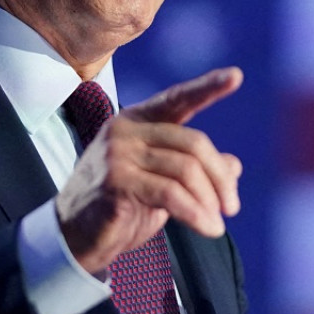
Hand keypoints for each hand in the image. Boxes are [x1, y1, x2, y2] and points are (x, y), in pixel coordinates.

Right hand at [56, 66, 243, 274]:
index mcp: (136, 121)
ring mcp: (118, 153)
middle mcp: (126, 129)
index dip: (207, 88)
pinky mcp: (116, 180)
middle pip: (193, 143)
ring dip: (209, 201)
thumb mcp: (162, 184)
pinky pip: (171, 194)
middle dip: (219, 178)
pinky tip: (207, 228)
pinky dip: (195, 213)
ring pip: (186, 170)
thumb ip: (192, 169)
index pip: (177, 99)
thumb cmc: (121, 207)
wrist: (77, 238)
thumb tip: (234, 165)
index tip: (236, 76)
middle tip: (232, 207)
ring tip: (217, 225)